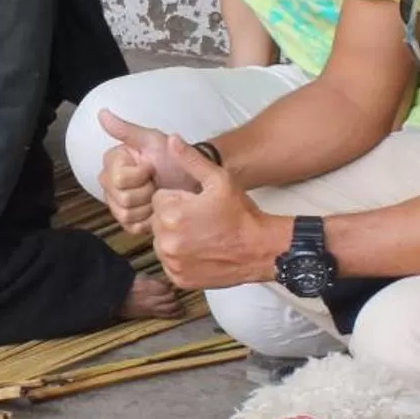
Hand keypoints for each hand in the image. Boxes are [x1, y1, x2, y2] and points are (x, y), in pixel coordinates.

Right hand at [97, 109, 201, 234]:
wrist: (195, 181)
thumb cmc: (174, 159)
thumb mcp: (153, 141)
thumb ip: (126, 129)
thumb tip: (101, 112)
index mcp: (113, 163)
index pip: (120, 178)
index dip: (141, 175)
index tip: (152, 166)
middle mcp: (109, 184)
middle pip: (122, 198)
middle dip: (145, 191)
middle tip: (156, 182)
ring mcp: (117, 204)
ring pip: (126, 214)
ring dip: (148, 206)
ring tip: (158, 194)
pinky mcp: (128, 222)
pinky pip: (132, 227)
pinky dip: (149, 220)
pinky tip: (157, 209)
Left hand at [150, 135, 273, 291]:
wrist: (261, 249)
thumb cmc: (241, 213)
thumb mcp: (219, 180)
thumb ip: (191, 159)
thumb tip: (171, 140)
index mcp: (171, 213)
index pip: (158, 199)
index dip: (178, 199)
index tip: (197, 204)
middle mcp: (166, 240)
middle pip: (158, 221)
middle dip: (174, 218)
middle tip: (201, 220)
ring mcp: (172, 262)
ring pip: (163, 242)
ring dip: (176, 238)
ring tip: (202, 235)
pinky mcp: (179, 278)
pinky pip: (170, 263)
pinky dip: (181, 258)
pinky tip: (201, 251)